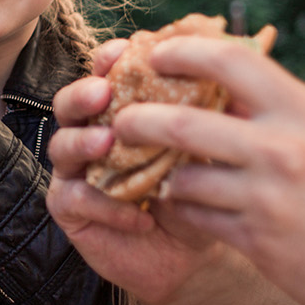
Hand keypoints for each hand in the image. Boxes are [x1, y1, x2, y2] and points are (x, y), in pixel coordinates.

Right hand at [45, 37, 221, 304]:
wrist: (194, 251)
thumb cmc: (201, 190)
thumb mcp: (213, 149)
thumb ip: (217, 112)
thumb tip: (244, 68)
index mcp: (121, 109)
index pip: (105, 74)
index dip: (107, 60)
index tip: (121, 52)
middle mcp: (91, 132)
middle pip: (68, 103)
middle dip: (82, 94)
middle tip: (102, 94)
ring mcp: (75, 170)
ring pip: (61, 146)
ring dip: (82, 142)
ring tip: (107, 144)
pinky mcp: (70, 209)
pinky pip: (74, 198)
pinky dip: (105, 205)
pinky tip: (139, 216)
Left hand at [109, 35, 304, 304]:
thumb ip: (287, 116)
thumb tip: (233, 95)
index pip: (228, 60)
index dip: (181, 51)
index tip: (155, 53)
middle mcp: (282, 149)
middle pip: (179, 123)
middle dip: (137, 120)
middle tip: (120, 120)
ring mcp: (268, 200)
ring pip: (182, 179)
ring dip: (160, 176)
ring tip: (150, 172)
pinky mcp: (260, 245)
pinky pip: (198, 220)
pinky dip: (182, 212)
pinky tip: (180, 210)